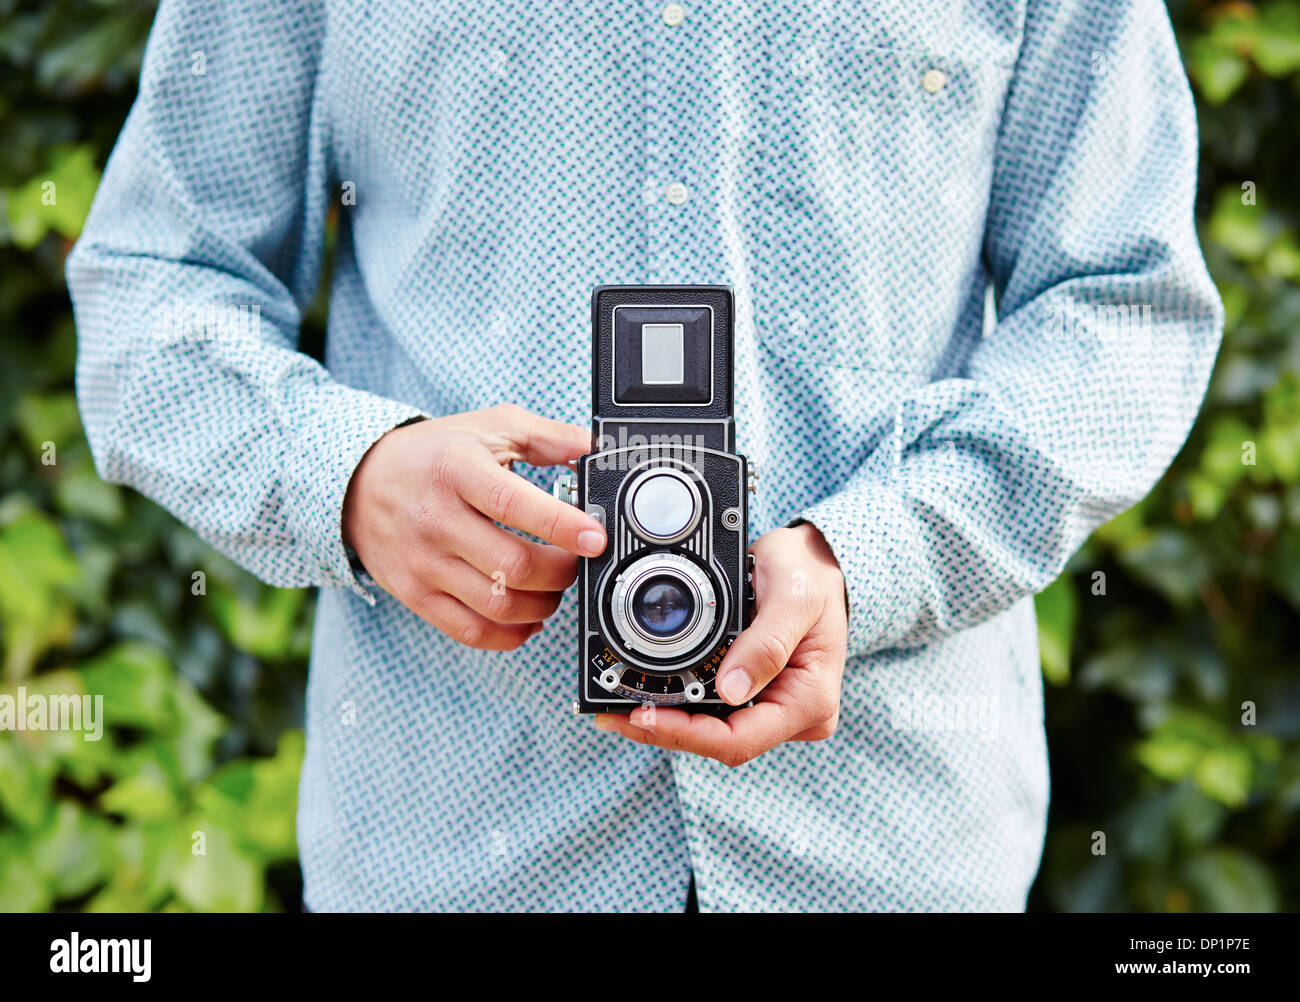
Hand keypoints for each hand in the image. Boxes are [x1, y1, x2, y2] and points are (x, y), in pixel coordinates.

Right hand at [342, 404, 604, 648]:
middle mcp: (436, 520)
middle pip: (513, 567)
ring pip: (498, 606)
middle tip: (575, 561)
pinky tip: (528, 616)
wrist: (358, 481)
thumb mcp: (489, 427)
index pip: (512, 505)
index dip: (561, 526)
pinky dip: (511, 634)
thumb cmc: (432, 455)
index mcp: (457, 471)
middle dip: (562, 572)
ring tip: (553, 587)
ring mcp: (423, 563)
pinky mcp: (415, 595)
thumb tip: (597, 451)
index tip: (594, 538)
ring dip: (543, 604)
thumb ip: (548, 437)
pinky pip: (471, 631)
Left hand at [595, 523, 847, 765]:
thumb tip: (731, 690)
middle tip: (612, 712)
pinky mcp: (753, 695)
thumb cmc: (809, 575)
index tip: (642, 715)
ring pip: (710, 731)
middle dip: (664, 730)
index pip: (740, 740)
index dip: (686, 734)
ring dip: (664, 721)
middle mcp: (792, 714)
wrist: (812, 562)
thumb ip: (767, 643)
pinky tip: (643, 695)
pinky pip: (710, 710)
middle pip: (718, 741)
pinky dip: (676, 704)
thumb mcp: (793, 596)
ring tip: (616, 705)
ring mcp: (771, 707)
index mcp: (809, 701)